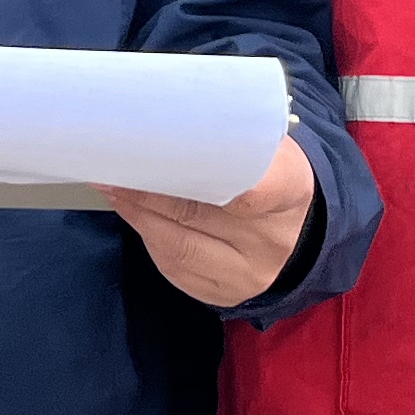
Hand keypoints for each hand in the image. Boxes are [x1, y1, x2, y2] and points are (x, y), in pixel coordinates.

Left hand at [109, 135, 317, 306]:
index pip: (257, 187)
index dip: (214, 178)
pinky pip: (176, 269)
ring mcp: (249, 273)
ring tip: (114, 189)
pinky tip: (135, 215)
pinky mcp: (225, 294)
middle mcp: (271, 238)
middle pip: (198, 213)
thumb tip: (166, 121)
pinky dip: (150, 239)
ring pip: (180, 246)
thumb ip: (228, 138)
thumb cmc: (271, 177)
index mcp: (289, 190)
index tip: (171, 161)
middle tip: (115, 166)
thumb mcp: (269, 148)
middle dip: (148, 190)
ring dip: (139, 216)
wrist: (300, 234)